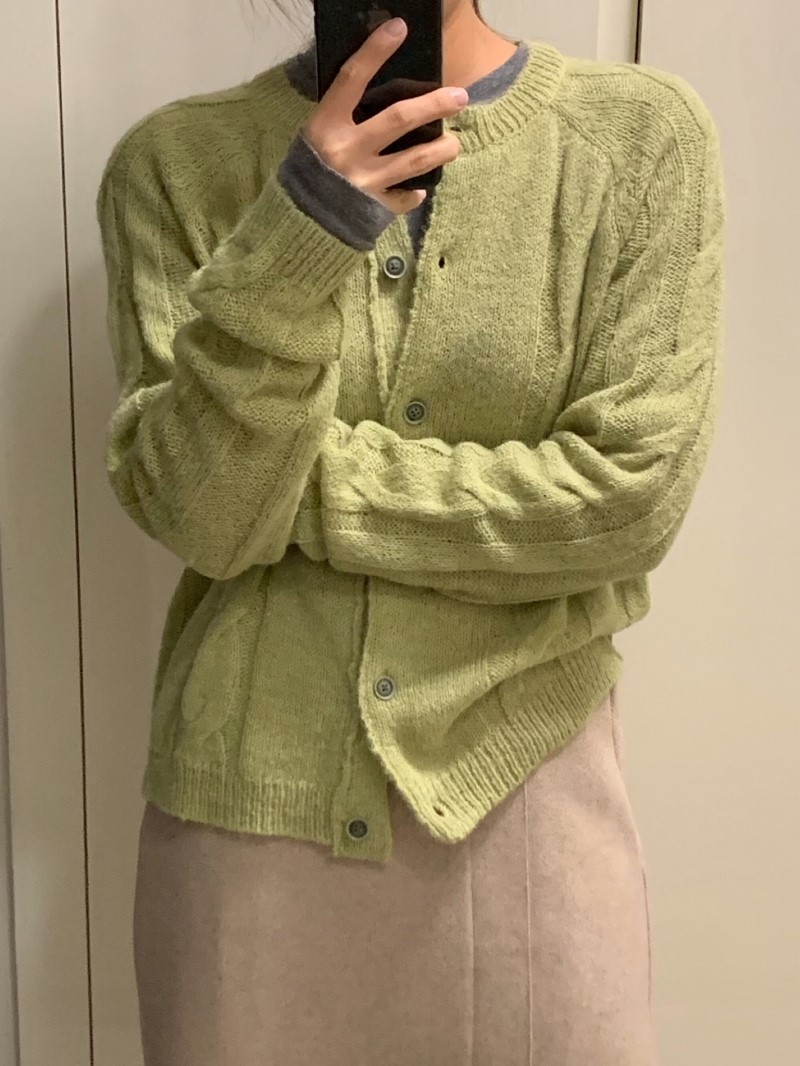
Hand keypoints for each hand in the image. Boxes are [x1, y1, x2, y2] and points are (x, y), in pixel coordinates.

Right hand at [302, 17, 468, 215]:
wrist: (299, 223)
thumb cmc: (308, 171)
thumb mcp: (317, 136)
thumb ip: (343, 117)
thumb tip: (378, 92)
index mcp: (327, 126)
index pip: (353, 79)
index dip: (375, 51)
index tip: (399, 28)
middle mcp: (347, 151)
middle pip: (399, 118)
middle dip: (433, 105)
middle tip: (459, 97)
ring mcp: (364, 181)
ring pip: (414, 159)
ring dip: (441, 149)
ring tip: (455, 143)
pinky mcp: (374, 208)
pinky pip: (405, 198)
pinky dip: (415, 193)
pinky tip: (421, 188)